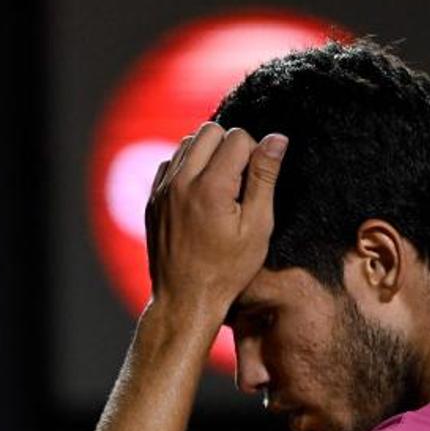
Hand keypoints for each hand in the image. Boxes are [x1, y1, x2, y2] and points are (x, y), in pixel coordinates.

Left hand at [144, 121, 287, 320]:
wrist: (185, 299)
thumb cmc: (228, 270)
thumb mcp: (258, 227)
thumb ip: (265, 178)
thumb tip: (277, 138)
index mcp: (211, 186)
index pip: (238, 136)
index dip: (255, 154)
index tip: (255, 184)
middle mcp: (181, 181)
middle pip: (210, 131)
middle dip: (230, 147)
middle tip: (240, 183)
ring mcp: (162, 189)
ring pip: (188, 143)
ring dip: (208, 156)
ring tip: (221, 189)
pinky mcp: (152, 199)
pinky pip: (171, 163)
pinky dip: (187, 169)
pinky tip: (200, 196)